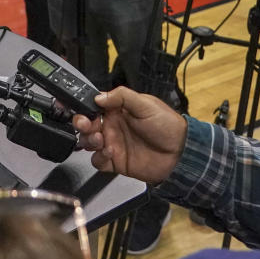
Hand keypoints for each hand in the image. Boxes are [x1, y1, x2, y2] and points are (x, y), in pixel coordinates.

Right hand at [72, 87, 187, 183]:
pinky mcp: (115, 162)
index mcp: (118, 110)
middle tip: (86, 124)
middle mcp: (113, 126)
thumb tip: (99, 96)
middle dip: (81, 123)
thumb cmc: (167, 125)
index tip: (80, 109)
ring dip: (89, 140)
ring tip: (100, 139)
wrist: (179, 153)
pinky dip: (99, 157)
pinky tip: (109, 152)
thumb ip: (122, 97)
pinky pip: (98, 161)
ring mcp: (113, 144)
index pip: (94, 106)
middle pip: (87, 124)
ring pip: (88, 142)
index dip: (84, 107)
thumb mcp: (146, 105)